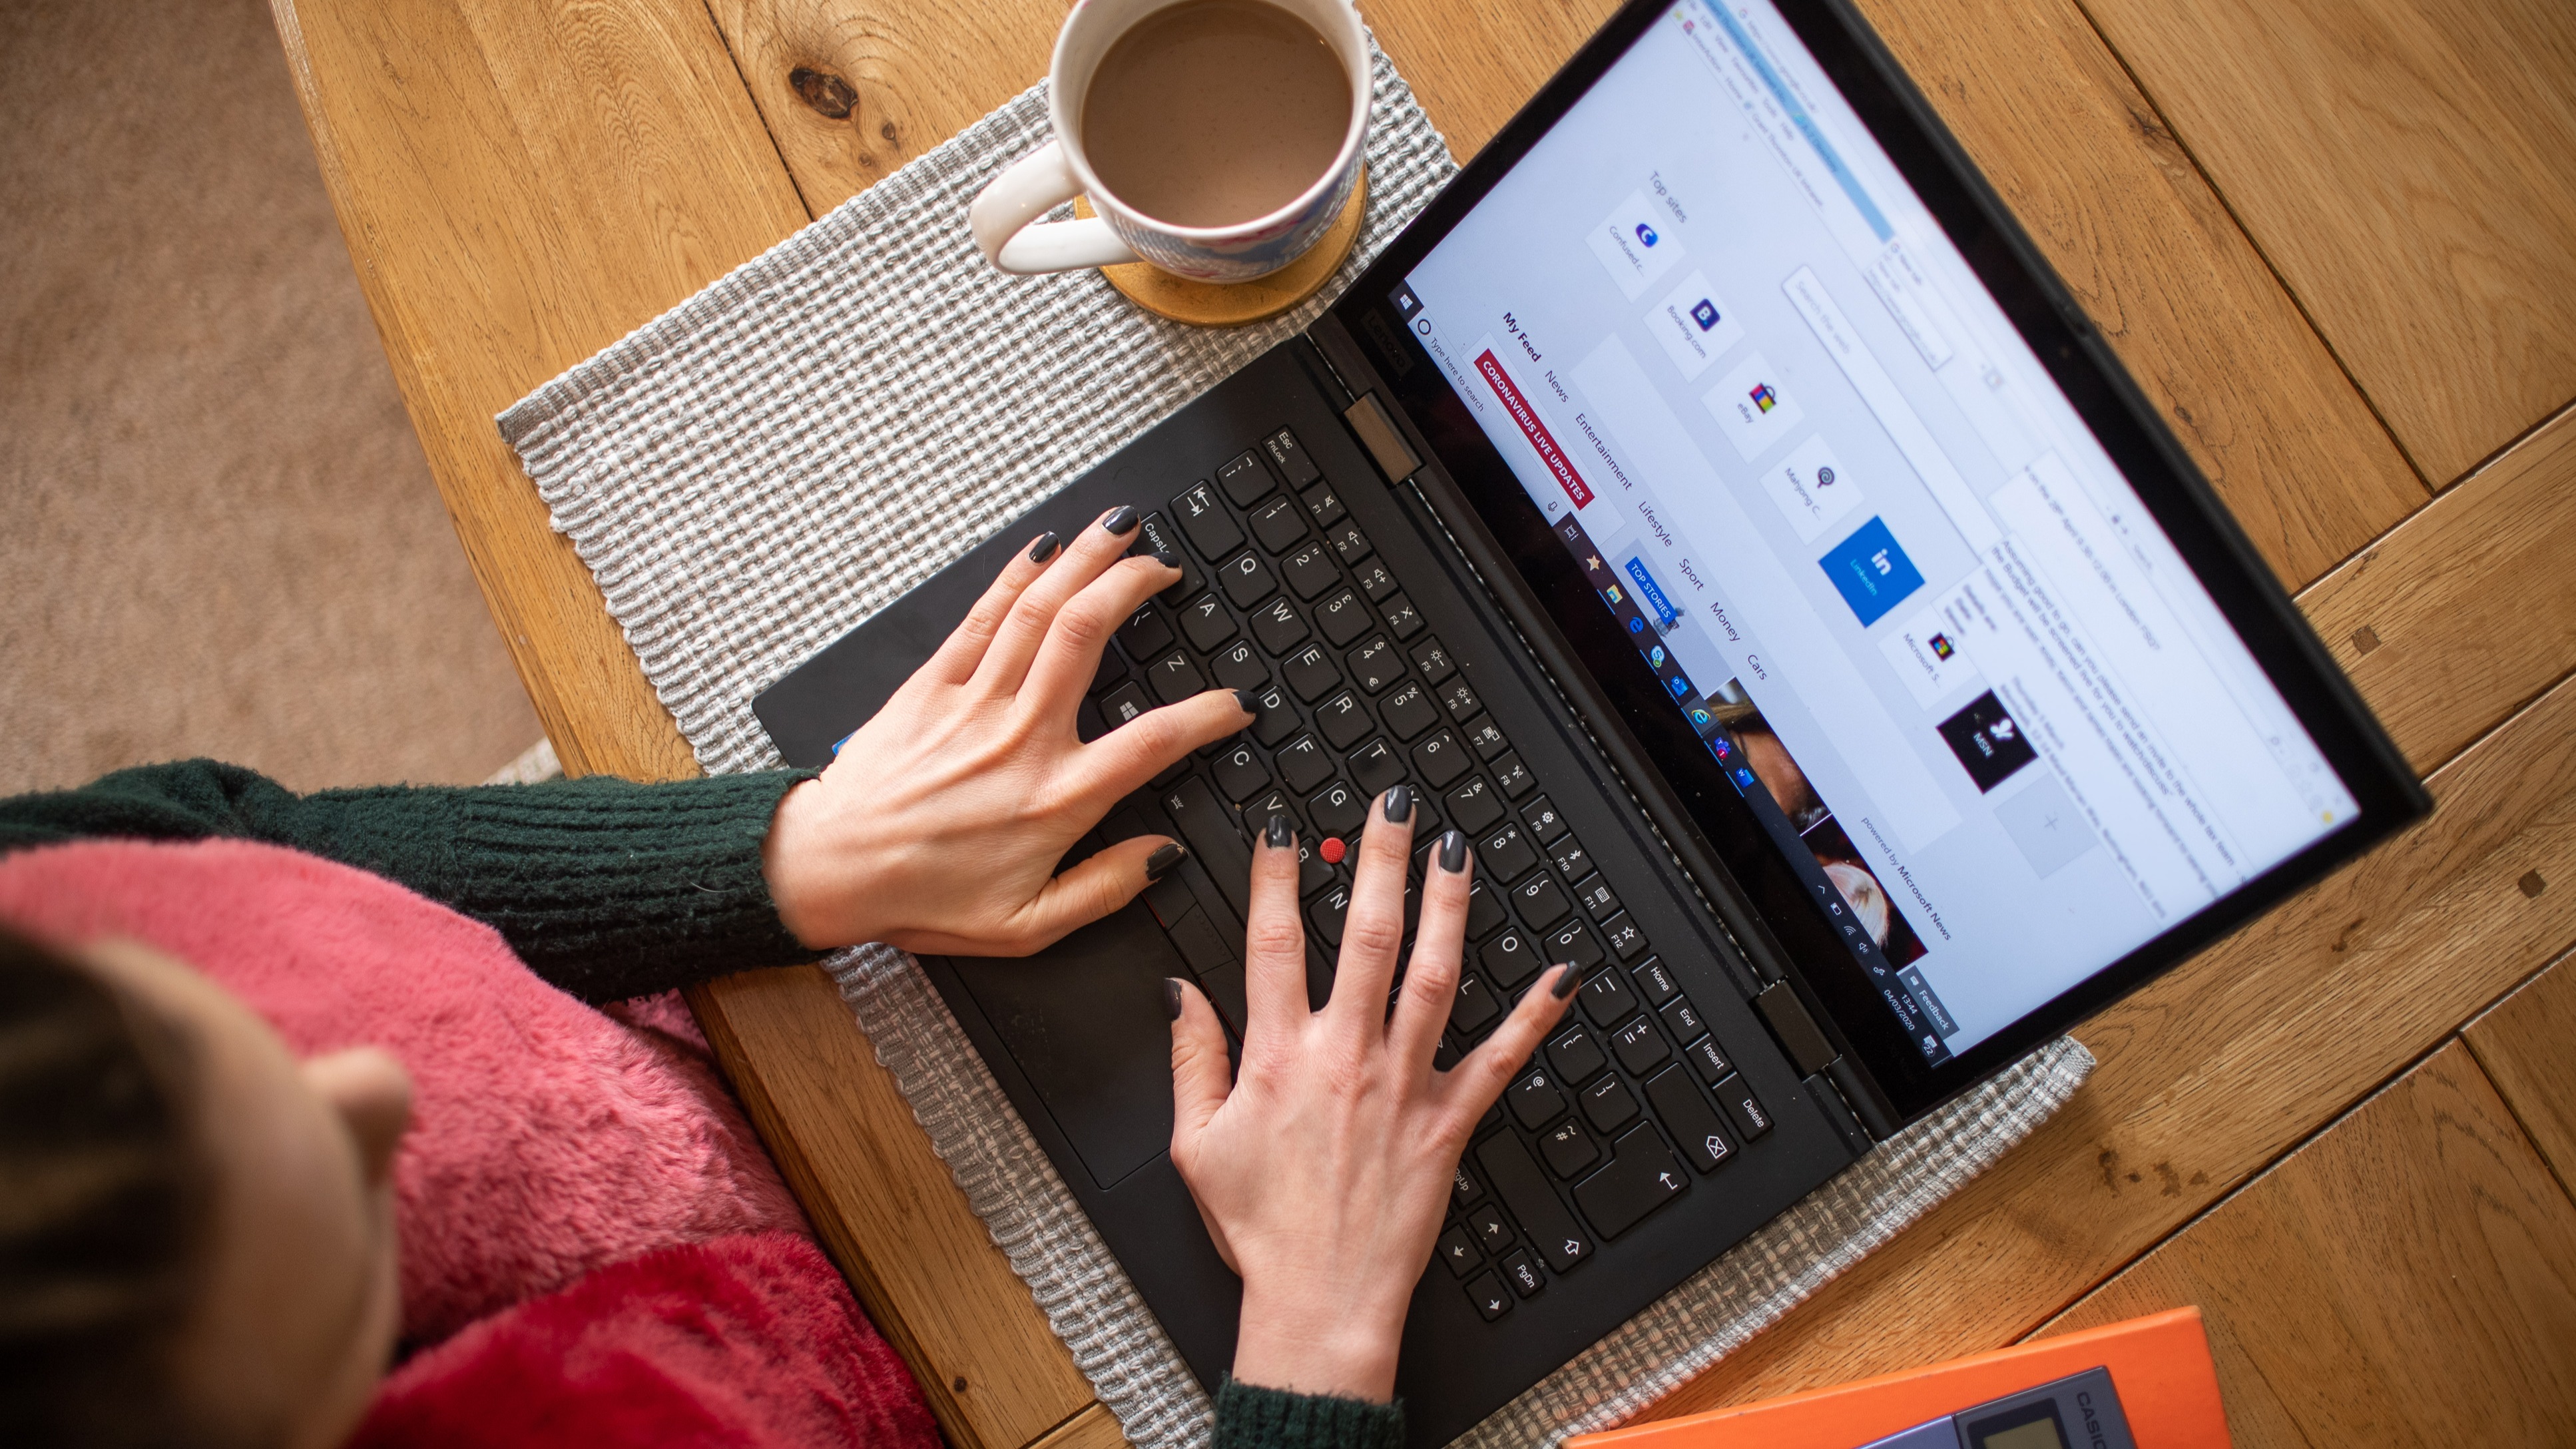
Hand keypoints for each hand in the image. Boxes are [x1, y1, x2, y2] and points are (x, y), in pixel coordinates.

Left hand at [762, 507, 1253, 954]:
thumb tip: (1162, 857)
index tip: (1236, 701)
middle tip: (1165, 569)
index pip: (1153, 741)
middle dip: (1135, 585)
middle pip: (1089, 635)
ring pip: (1039, 611)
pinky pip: (982, 617)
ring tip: (1120, 530)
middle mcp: (1020, 738)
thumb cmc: (919, 898)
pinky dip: (1015, 576)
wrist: (827, 870)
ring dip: (1085, 560)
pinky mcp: (931, 685)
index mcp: (1055, 798)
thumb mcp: (1026, 925)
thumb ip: (1105, 889)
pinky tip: (1044, 550)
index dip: (1207, 715)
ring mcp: (974, 703)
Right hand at [1166, 788, 1576, 1400]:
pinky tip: (1562, 974)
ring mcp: (1403, 1087)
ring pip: (1434, 977)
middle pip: (1366, 936)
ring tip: (1457, 851)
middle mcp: (1344, 1058)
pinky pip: (1500, 1061)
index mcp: (1278, 1058)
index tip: (1282, 824)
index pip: (1271, 942)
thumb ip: (1190, 1059)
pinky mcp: (1448, 1124)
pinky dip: (1535, 1016)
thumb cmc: (1259, 1231)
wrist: (1319, 1305)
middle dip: (1379, 860)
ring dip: (1449, 906)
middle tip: (1392, 802)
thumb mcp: (1195, 1144)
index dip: (1274, 874)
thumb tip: (1180, 992)